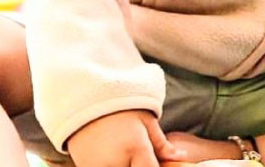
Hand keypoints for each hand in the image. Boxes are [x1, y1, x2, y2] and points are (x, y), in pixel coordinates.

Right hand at [68, 110, 184, 166]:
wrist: (84, 103)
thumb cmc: (121, 110)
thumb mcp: (145, 121)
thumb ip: (162, 144)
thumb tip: (181, 157)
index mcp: (135, 148)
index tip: (157, 162)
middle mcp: (116, 162)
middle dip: (140, 165)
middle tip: (139, 155)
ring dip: (127, 165)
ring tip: (127, 154)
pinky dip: (113, 165)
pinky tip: (115, 157)